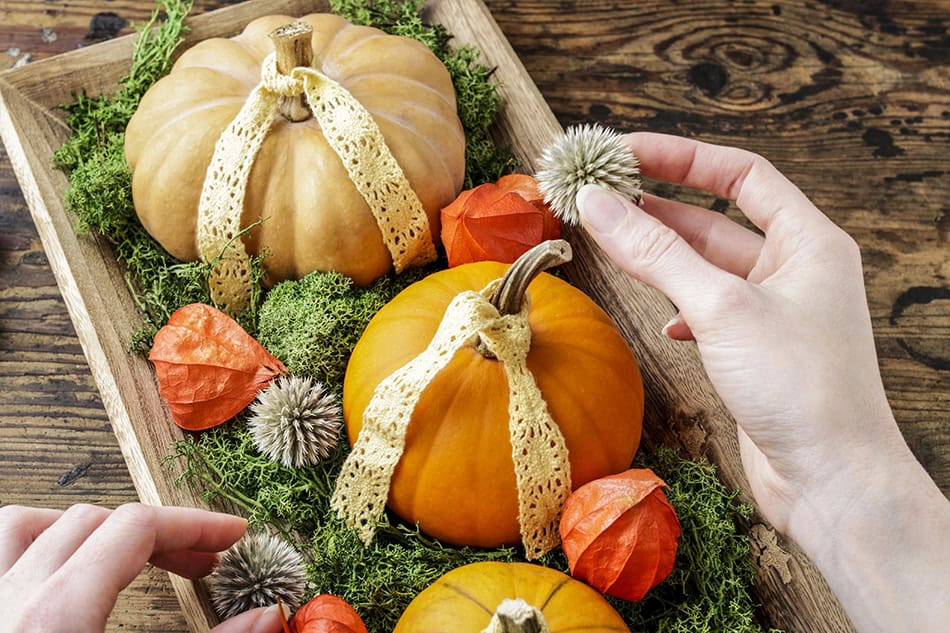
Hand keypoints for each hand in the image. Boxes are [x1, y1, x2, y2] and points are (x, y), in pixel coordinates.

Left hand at [0, 503, 287, 632]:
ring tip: (117, 553)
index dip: (194, 523)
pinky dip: (31, 550)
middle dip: (153, 532)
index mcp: (58, 613)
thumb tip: (269, 615)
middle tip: (198, 561)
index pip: (136, 527)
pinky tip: (56, 576)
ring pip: (23, 526)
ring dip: (79, 528)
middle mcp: (7, 598)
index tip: (231, 534)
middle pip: (89, 520)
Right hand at [576, 132, 948, 632]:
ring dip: (662, 255)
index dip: (682, 156)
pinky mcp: (756, 352)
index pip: (741, 174)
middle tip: (601, 193)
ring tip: (611, 240)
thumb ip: (656, 252)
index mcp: (809, 241)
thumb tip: (597, 204)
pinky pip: (708, 310)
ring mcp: (775, 313)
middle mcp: (795, 270)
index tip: (625, 151)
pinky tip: (662, 320)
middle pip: (717, 219)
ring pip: (708, 268)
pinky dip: (679, 307)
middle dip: (659, 206)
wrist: (832, 481)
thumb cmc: (799, 387)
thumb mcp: (721, 307)